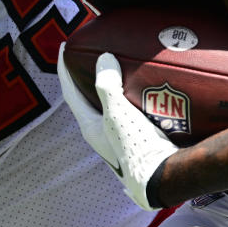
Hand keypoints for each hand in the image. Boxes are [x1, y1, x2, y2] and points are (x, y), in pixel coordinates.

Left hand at [58, 46, 177, 209]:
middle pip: (89, 99)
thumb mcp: (117, 114)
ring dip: (114, 86)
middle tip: (93, 55)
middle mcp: (101, 133)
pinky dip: (134, 96)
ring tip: (122, 65)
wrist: (163, 179)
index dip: (64, 70)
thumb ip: (107, 86)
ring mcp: (120, 138)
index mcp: (89, 127)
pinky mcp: (139, 139)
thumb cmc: (136, 148)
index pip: (70, 92)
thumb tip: (103, 58)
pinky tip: (147, 88)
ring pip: (112, 105)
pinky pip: (133, 111)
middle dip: (89, 77)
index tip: (64, 47)